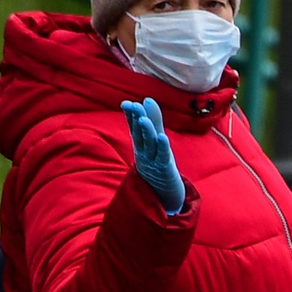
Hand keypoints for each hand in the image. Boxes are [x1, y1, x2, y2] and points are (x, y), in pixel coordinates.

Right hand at [121, 98, 184, 212]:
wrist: (163, 193)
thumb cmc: (158, 163)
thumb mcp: (154, 141)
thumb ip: (153, 121)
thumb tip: (147, 99)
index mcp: (141, 145)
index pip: (134, 128)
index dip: (131, 116)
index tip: (127, 104)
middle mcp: (144, 152)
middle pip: (140, 135)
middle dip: (136, 120)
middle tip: (134, 106)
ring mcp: (153, 162)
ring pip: (149, 145)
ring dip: (146, 132)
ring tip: (144, 119)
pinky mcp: (164, 170)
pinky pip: (162, 158)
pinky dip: (162, 148)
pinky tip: (162, 137)